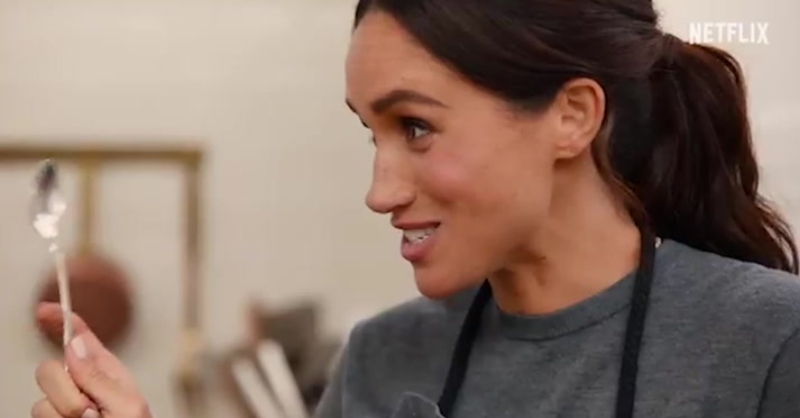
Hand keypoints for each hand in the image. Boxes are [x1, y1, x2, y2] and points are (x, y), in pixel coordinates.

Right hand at [31, 303, 152, 417]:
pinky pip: (38, 416)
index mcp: (106, 372)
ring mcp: (67, 403)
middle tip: (91, 410)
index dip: (62, 321)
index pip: (80, 338)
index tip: (45, 309)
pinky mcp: (55, 417)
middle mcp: (82, 385)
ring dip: (66, 411)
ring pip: (43, 399)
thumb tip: (74, 345)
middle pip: (49, 368)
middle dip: (66, 390)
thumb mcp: (127, 404)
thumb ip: (100, 377)